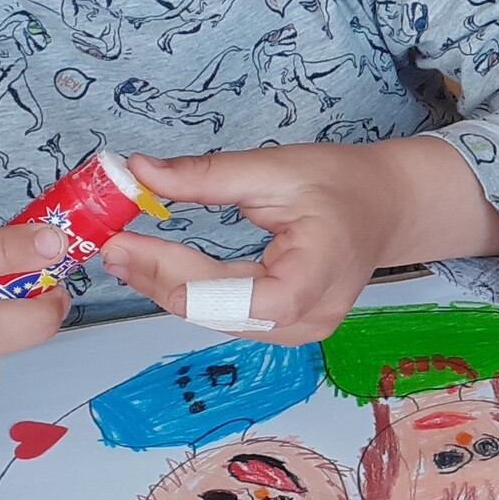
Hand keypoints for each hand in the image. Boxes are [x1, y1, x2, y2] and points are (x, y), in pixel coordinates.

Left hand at [100, 138, 498, 346]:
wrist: (388, 206)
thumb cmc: (345, 184)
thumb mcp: (275, 168)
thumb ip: (206, 176)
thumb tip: (139, 171)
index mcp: (311, 278)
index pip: (223, 296)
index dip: (165, 271)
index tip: (120, 240)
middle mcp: (306, 319)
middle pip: (212, 313)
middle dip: (156, 278)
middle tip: (110, 245)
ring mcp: (299, 330)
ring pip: (215, 320)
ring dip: (167, 287)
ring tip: (126, 255)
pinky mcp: (287, 327)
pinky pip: (228, 316)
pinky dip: (191, 292)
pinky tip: (159, 269)